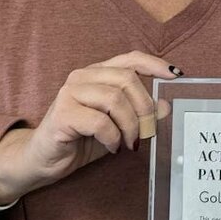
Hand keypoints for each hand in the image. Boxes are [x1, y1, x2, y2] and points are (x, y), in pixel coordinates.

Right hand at [0, 51, 176, 204]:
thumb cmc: (82, 139)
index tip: (177, 75)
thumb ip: (140, 114)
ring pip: (115, 99)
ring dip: (130, 126)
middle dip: (145, 107)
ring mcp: (69, 93)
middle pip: (127, 79)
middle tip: (147, 131)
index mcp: (97, 73)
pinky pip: (100, 121)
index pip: (130, 59)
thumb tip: (166, 106)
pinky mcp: (62, 114)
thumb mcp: (118, 126)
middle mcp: (82, 77)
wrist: (43, 160)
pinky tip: (112, 147)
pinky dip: (113, 137)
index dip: (155, 64)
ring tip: (129, 143)